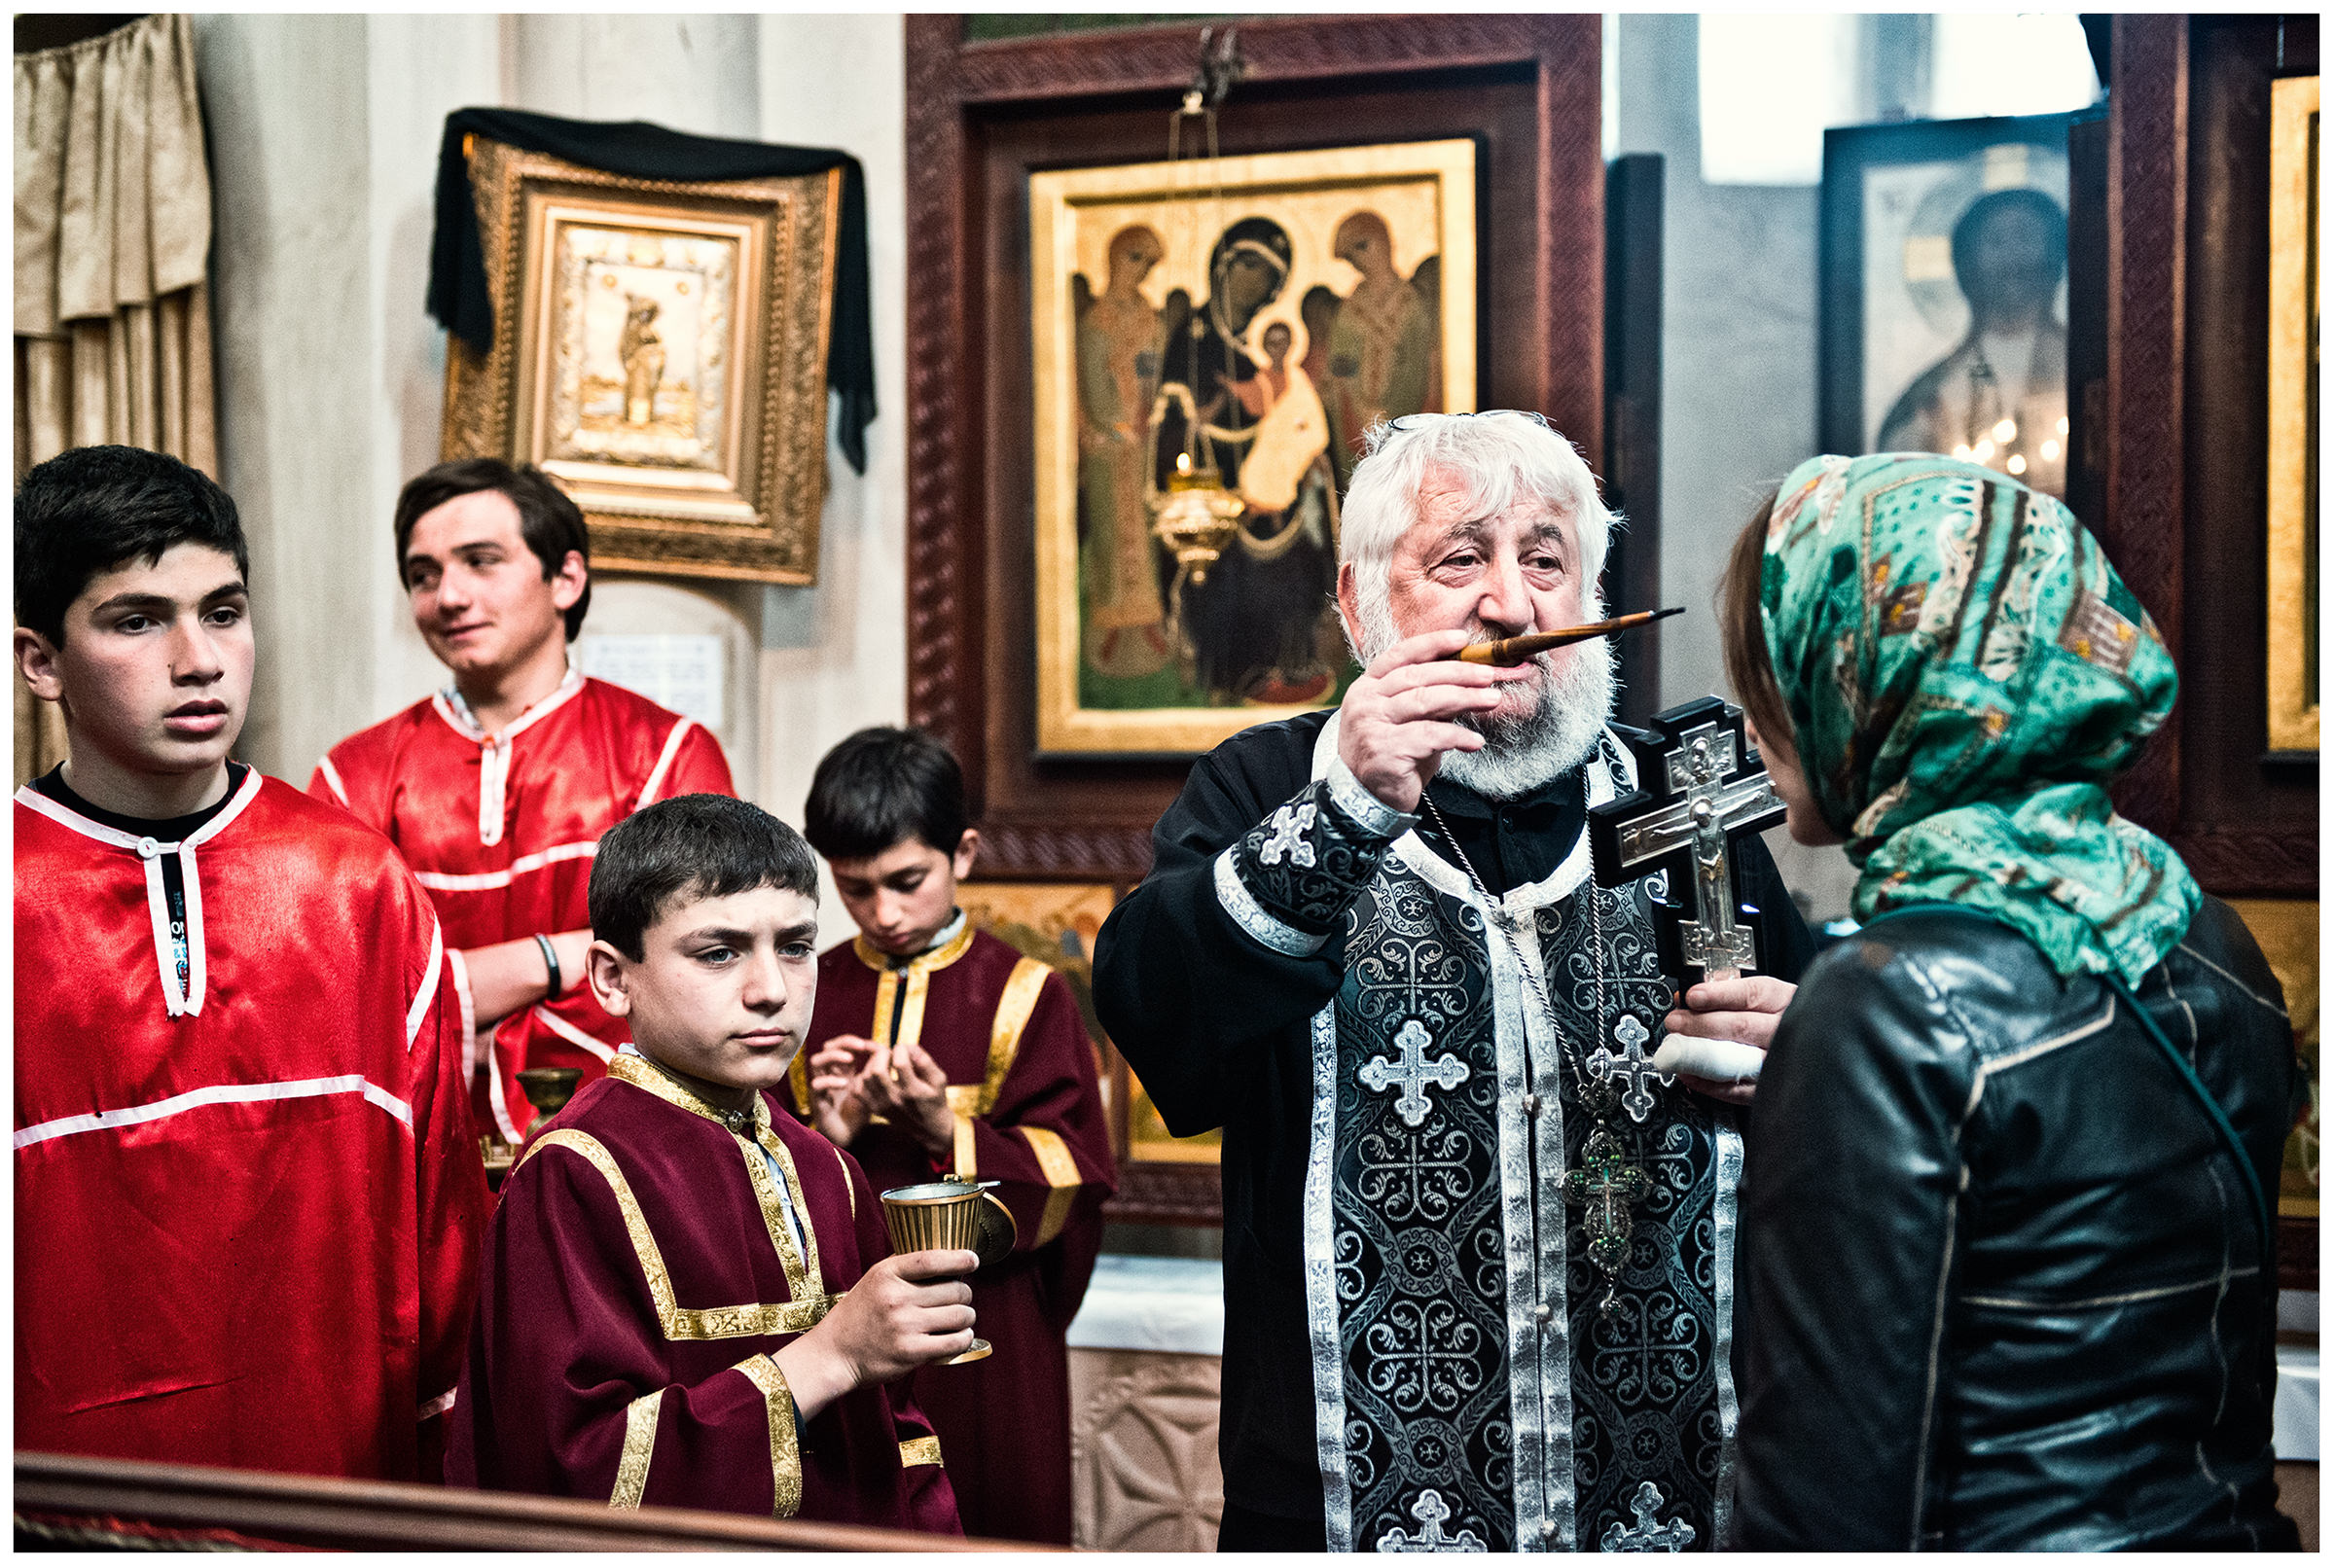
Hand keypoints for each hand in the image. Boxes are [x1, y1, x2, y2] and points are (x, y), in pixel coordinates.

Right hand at [772, 1248, 977, 1418]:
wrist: (834, 1353)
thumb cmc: (858, 1314)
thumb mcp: (875, 1280)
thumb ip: (906, 1270)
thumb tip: (948, 1261)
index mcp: (887, 1274)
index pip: (933, 1259)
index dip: (960, 1258)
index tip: (973, 1260)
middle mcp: (896, 1298)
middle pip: (955, 1289)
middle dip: (965, 1293)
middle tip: (961, 1298)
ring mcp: (904, 1326)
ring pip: (960, 1315)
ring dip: (967, 1317)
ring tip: (961, 1318)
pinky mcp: (911, 1353)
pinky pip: (954, 1342)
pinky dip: (963, 1338)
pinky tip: (959, 1336)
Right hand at [806, 1035, 873, 1145]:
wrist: (848, 1137)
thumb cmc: (859, 1112)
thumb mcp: (872, 1088)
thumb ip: (877, 1070)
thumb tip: (886, 1050)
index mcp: (842, 1069)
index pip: (841, 1045)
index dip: (852, 1041)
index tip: (869, 1045)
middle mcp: (829, 1074)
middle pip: (826, 1047)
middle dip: (843, 1043)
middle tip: (861, 1046)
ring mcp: (822, 1086)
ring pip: (816, 1061)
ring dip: (833, 1056)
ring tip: (851, 1060)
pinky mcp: (818, 1100)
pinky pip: (816, 1085)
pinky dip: (830, 1080)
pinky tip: (845, 1084)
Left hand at [859, 1041, 955, 1162]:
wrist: (929, 1127)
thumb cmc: (935, 1098)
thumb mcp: (939, 1079)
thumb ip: (925, 1062)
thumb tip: (909, 1047)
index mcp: (913, 1091)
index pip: (900, 1063)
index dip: (902, 1049)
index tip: (906, 1050)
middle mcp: (895, 1099)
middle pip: (877, 1070)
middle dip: (882, 1054)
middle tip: (890, 1053)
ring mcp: (882, 1105)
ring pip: (865, 1077)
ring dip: (872, 1064)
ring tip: (884, 1063)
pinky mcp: (874, 1109)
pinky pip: (858, 1089)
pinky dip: (862, 1078)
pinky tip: (875, 1075)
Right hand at [1336, 628, 1529, 813]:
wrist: (1366, 798)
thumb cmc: (1392, 754)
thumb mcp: (1407, 719)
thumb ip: (1429, 698)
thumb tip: (1471, 679)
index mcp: (1367, 687)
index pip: (1399, 656)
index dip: (1432, 644)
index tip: (1462, 640)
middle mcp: (1365, 703)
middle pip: (1417, 677)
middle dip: (1458, 673)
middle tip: (1488, 675)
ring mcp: (1372, 726)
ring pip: (1425, 702)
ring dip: (1465, 698)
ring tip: (1492, 700)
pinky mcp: (1386, 751)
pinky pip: (1430, 737)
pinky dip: (1458, 737)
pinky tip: (1475, 742)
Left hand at [1661, 975, 1795, 1106]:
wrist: (1817, 1050)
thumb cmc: (1784, 1019)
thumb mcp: (1769, 996)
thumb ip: (1732, 989)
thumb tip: (1693, 993)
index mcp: (1786, 1001)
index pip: (1753, 994)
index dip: (1719, 995)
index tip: (1691, 996)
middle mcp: (1787, 1032)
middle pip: (1741, 1026)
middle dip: (1700, 1024)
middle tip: (1675, 1022)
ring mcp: (1781, 1063)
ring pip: (1736, 1060)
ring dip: (1699, 1054)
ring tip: (1677, 1047)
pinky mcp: (1771, 1090)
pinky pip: (1735, 1090)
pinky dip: (1707, 1083)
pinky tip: (1690, 1072)